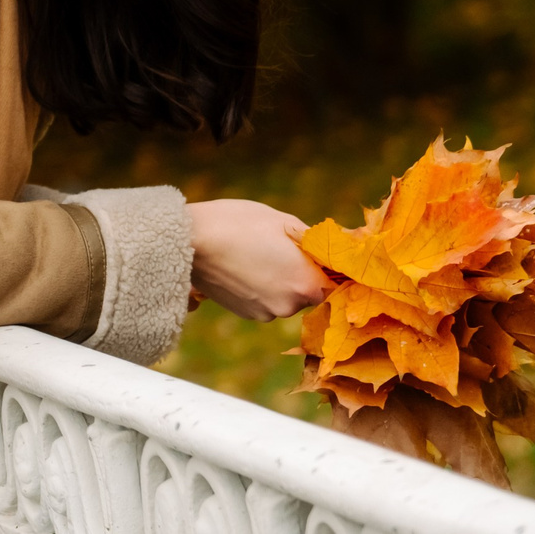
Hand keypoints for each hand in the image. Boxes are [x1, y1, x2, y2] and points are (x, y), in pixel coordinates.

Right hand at [185, 199, 329, 321]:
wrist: (187, 240)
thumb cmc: (237, 223)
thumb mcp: (282, 220)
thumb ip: (316, 240)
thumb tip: (346, 243)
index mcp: (306, 282)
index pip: (335, 283)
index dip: (327, 267)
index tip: (316, 254)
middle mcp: (290, 306)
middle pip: (309, 291)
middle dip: (299, 272)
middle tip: (278, 248)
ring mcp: (267, 313)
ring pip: (285, 297)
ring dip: (278, 280)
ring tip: (254, 255)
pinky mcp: (246, 314)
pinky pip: (265, 301)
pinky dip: (259, 288)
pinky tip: (241, 266)